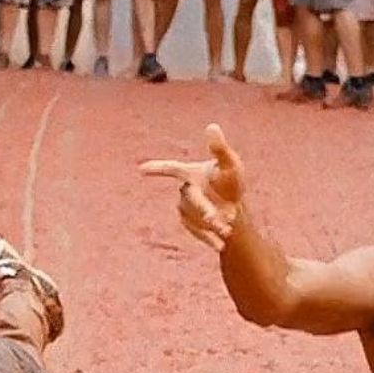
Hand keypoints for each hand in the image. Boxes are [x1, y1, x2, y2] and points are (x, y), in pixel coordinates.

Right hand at [140, 123, 245, 249]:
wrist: (232, 204)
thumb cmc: (229, 180)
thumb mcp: (230, 163)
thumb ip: (220, 148)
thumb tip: (212, 127)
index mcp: (190, 173)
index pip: (172, 168)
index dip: (157, 168)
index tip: (141, 170)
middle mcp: (185, 190)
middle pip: (190, 198)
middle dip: (202, 208)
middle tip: (214, 218)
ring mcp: (185, 208)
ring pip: (194, 216)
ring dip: (211, 224)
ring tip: (228, 230)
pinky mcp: (189, 224)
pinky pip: (196, 232)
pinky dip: (209, 238)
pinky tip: (221, 245)